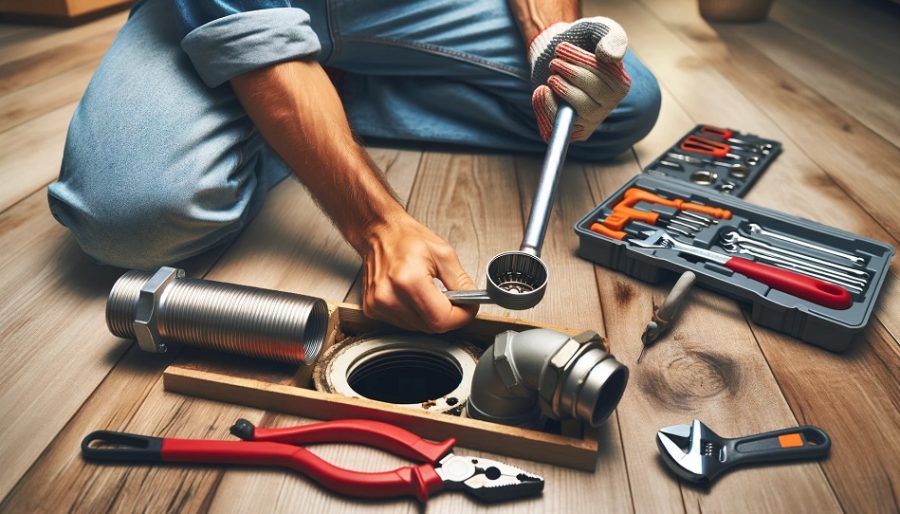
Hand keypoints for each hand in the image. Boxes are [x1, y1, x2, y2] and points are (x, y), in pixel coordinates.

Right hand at [360, 214, 478, 331]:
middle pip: (432, 326)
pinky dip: (415, 314)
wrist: (379, 233)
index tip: (467, 308)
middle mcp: (390, 296)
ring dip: (430, 315)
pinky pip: (404, 323)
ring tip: (428, 291)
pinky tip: (413, 296)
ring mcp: (378, 305)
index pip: (442, 319)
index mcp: (408, 280)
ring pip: (419, 327)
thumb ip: (461, 282)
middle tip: (450, 296)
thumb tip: (473, 301)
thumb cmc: (406, 238)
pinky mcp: (372, 309)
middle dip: (447, 314)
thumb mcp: (443, 254)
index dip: (461, 316)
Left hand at [529, 17, 631, 141]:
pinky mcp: (568, 129)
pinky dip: (544, 107)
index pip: (603, 78)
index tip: (561, 49)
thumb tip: (611, 57)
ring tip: (552, 76)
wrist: (556, 55)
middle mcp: (607, 107)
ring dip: (558, 90)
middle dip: (567, 74)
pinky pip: (555, 126)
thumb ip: (611, 37)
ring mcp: (587, 121)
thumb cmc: (581, 40)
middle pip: (589, 95)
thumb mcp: (598, 29)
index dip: (579, 62)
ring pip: (572, 113)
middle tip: (554, 62)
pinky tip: (542, 90)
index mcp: (620, 86)